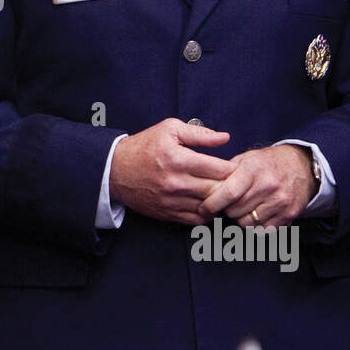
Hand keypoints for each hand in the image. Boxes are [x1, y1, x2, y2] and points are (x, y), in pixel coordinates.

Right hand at [109, 118, 233, 224]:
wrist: (115, 170)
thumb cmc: (143, 146)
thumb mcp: (169, 130)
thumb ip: (199, 134)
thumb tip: (225, 137)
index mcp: (178, 159)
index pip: (220, 169)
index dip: (232, 168)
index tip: (234, 166)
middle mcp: (176, 183)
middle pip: (218, 190)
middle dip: (229, 185)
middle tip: (233, 180)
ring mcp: (171, 201)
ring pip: (209, 207)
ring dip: (219, 200)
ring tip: (221, 191)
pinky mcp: (167, 214)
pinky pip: (196, 220)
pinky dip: (206, 213)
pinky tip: (206, 202)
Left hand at [199, 145, 314, 227]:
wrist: (301, 167)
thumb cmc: (267, 163)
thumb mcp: (246, 158)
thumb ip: (226, 172)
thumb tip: (203, 188)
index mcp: (254, 169)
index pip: (228, 193)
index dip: (212, 203)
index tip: (204, 208)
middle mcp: (269, 186)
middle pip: (235, 210)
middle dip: (226, 210)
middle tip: (228, 204)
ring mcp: (280, 202)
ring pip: (247, 223)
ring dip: (240, 219)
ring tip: (243, 208)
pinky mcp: (288, 215)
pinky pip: (262, 231)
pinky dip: (255, 226)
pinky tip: (256, 214)